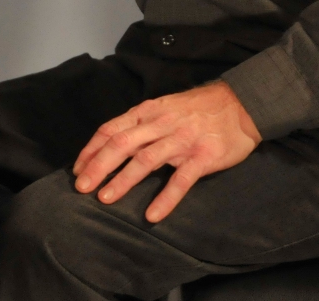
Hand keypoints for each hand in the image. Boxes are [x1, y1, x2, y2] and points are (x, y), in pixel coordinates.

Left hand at [71, 80, 260, 223]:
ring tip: (105, 198)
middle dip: (98, 166)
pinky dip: (165, 198)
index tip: (77, 169)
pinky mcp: (203, 156)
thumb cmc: (198, 108)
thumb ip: (141, 123)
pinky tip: (152, 215)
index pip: (111, 129)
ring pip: (145, 160)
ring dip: (122, 180)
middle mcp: (160, 124)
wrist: (241, 104)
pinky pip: (181, 180)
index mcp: (148, 112)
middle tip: (81, 187)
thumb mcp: (164, 107)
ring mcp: (182, 140)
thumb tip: (113, 142)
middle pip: (121, 144)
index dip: (91, 149)